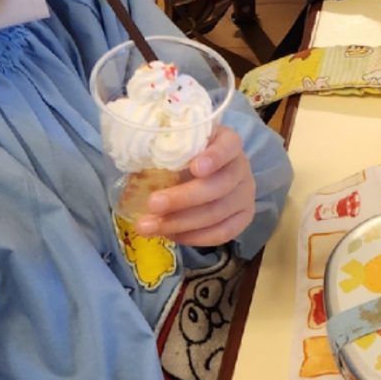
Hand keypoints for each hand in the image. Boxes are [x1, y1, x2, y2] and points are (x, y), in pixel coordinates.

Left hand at [137, 121, 258, 244]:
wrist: (213, 173)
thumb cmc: (189, 157)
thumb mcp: (180, 146)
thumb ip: (167, 152)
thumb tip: (134, 161)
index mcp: (228, 142)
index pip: (229, 146)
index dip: (214, 157)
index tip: (194, 167)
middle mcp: (242, 167)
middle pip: (219, 186)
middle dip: (183, 198)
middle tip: (153, 204)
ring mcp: (245, 195)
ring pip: (217, 214)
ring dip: (180, 223)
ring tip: (148, 226)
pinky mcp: (243, 218)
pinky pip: (221, 234)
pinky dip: (193, 237)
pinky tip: (170, 235)